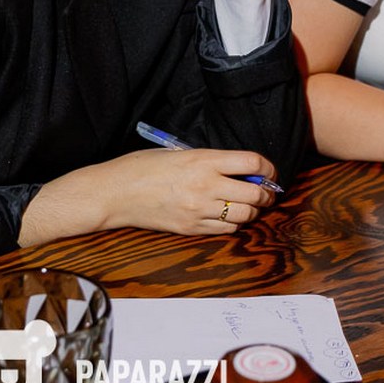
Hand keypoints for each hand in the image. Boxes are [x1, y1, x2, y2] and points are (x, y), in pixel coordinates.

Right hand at [94, 148, 277, 234]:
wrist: (115, 193)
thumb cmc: (142, 167)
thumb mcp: (177, 152)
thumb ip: (209, 160)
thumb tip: (240, 168)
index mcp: (202, 160)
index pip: (252, 162)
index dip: (267, 167)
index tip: (268, 170)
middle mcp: (205, 185)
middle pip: (255, 193)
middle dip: (266, 192)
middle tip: (264, 190)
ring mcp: (199, 210)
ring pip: (245, 215)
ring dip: (252, 210)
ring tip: (246, 204)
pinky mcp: (191, 228)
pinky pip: (226, 229)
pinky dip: (233, 223)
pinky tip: (225, 215)